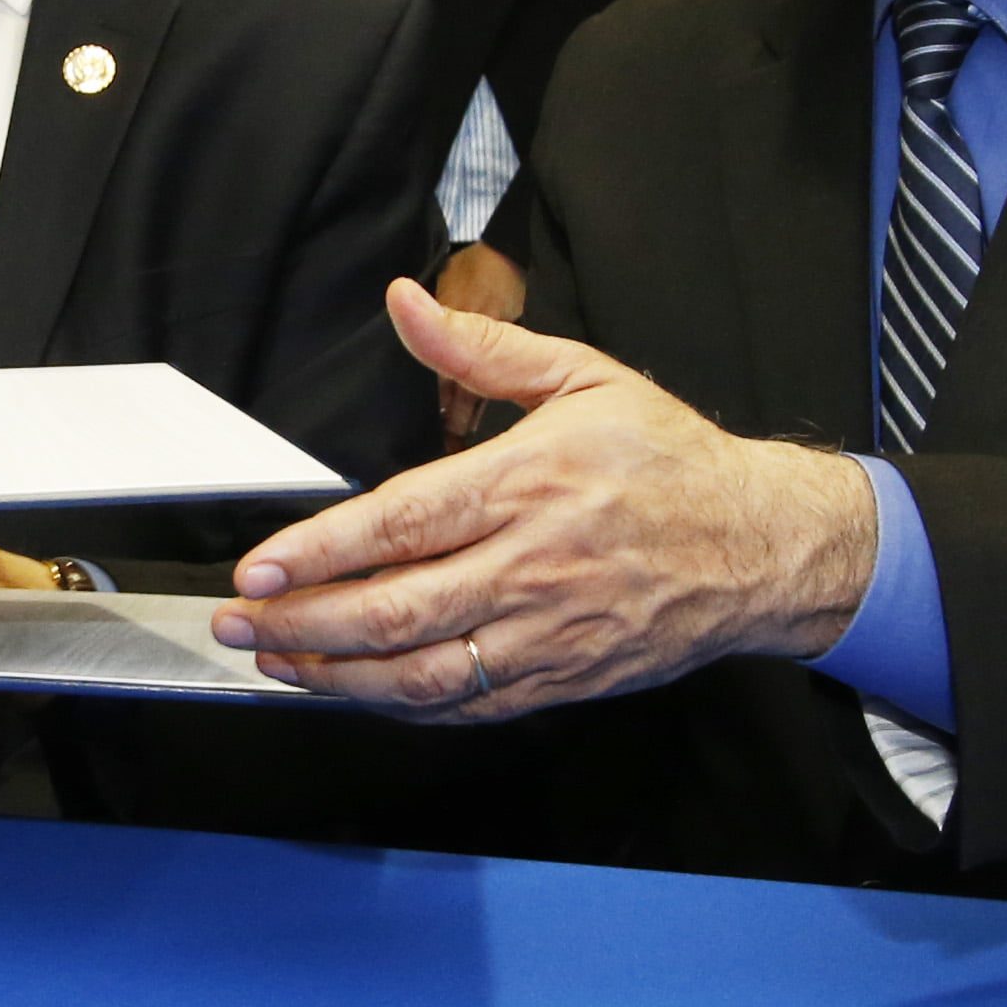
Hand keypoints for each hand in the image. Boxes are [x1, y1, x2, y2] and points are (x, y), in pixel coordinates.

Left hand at [216, 278, 875, 720]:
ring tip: (277, 664)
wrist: (765, 546)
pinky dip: (402, 705)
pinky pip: (468, 705)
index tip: (261, 566)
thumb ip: (481, 347)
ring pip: (423, 672)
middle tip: (241, 621)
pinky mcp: (564, 678)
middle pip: (396, 611)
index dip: (321, 551)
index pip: (402, 525)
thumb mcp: (583, 378)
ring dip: (337, 676)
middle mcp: (532, 566)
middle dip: (304, 623)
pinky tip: (355, 691)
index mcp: (528, 484)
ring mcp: (548, 633)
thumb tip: (407, 300)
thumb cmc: (671, 460)